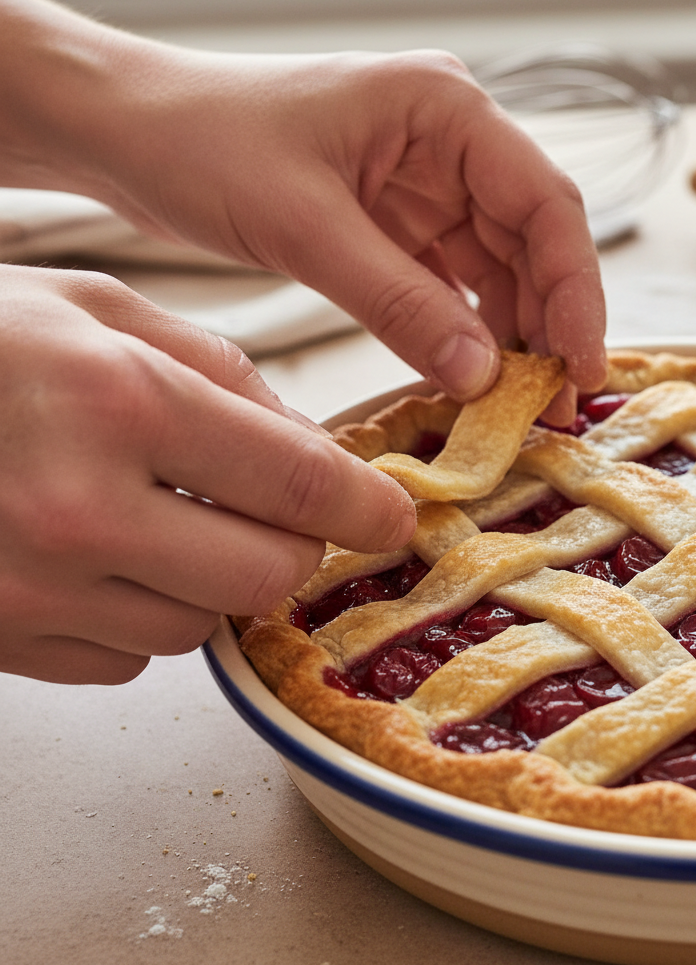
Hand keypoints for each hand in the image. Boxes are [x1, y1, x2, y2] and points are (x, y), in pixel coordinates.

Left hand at [0, 0, 606, 421]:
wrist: (130, 133)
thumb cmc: (204, 140)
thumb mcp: (306, 225)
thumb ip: (399, 303)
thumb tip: (481, 377)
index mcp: (444, 110)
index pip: (546, 203)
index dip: (576, 290)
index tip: (580, 365)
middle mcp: (449, 145)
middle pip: (532, 244)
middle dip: (548, 327)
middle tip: (553, 407)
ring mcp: (425, 186)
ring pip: (498, 272)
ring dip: (510, 339)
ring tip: (517, 409)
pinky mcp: (396, 226)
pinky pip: (450, 288)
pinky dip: (462, 336)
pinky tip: (469, 382)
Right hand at [0, 265, 414, 683]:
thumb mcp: (95, 305)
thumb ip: (219, 367)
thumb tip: (308, 441)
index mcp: (117, 401)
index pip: (300, 482)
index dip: (367, 507)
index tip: (391, 516)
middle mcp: (75, 507)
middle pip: (265, 575)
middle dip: (290, 546)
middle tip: (273, 510)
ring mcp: (26, 588)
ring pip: (198, 626)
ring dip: (209, 581)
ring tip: (163, 518)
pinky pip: (122, 659)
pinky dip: (137, 614)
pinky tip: (100, 555)